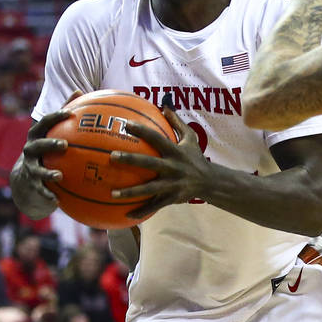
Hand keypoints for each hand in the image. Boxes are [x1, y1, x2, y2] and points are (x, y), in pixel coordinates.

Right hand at [11, 90, 82, 218]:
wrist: (25, 180)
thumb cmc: (47, 150)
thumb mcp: (53, 132)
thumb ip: (65, 112)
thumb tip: (80, 90)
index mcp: (37, 137)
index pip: (44, 124)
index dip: (55, 118)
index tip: (69, 114)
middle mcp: (31, 151)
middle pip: (37, 146)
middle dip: (49, 145)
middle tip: (64, 145)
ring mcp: (30, 169)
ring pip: (37, 170)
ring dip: (48, 172)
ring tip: (60, 175)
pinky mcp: (33, 186)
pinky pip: (41, 191)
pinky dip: (48, 196)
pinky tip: (58, 200)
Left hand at [109, 101, 208, 218]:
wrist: (210, 182)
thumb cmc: (195, 157)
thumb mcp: (191, 138)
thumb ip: (177, 123)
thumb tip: (164, 106)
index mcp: (175, 152)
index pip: (157, 138)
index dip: (142, 131)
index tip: (126, 125)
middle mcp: (172, 167)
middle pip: (149, 163)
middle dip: (131, 159)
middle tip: (112, 156)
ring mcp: (172, 184)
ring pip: (149, 189)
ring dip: (131, 192)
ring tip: (112, 193)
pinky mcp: (172, 198)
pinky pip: (155, 206)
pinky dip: (142, 211)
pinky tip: (126, 215)